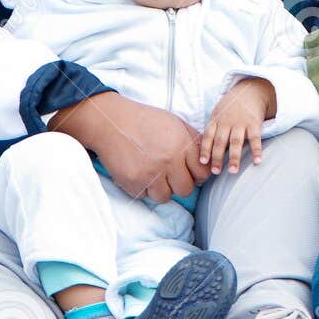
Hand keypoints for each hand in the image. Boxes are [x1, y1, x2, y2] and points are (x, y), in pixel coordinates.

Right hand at [50, 92, 204, 203]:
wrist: (112, 122)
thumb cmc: (145, 121)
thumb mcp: (175, 123)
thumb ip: (193, 141)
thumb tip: (206, 160)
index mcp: (181, 145)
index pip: (202, 173)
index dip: (199, 175)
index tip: (192, 173)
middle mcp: (168, 161)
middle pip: (186, 189)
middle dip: (181, 184)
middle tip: (172, 176)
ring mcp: (150, 174)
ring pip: (165, 197)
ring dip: (162, 189)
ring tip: (155, 175)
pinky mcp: (133, 183)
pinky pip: (145, 196)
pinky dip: (144, 188)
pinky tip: (140, 173)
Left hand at [201, 77, 276, 173]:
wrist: (250, 90)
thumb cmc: (230, 107)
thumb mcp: (217, 114)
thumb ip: (212, 130)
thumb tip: (204, 152)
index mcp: (216, 120)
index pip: (208, 136)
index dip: (204, 149)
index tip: (202, 162)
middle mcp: (227, 122)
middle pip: (220, 141)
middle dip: (217, 157)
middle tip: (216, 172)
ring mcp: (241, 123)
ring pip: (236, 142)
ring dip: (234, 157)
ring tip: (233, 171)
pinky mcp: (254, 123)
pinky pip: (255, 138)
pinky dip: (256, 150)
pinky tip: (257, 161)